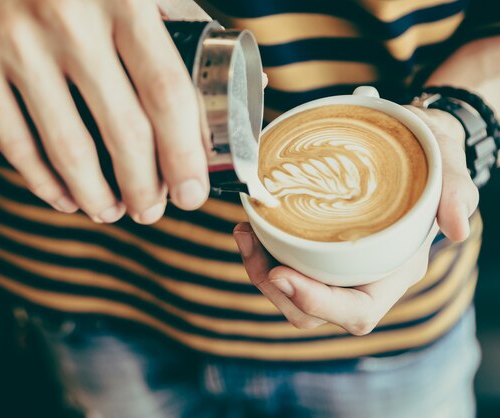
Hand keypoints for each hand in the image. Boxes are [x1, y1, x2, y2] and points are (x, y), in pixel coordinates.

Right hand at [0, 0, 209, 222]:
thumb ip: (169, 28)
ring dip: (96, 196)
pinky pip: (14, 143)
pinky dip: (44, 183)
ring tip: (112, 212)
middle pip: (123, 131)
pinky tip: (65, 197)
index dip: (184, 155)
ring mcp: (16, 44)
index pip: (167, 93)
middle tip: (153, 210)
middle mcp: (70, 21)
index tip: (191, 193)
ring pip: (68, 149)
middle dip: (145, 187)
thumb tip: (213, 96)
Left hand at [233, 108, 478, 334]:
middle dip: (275, 288)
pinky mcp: (316, 250)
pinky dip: (261, 253)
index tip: (281, 274)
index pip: (357, 311)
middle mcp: (362, 277)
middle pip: (311, 312)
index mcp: (394, 271)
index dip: (318, 303)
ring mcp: (336, 267)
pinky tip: (250, 225)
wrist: (409, 146)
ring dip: (260, 270)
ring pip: (291, 294)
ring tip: (245, 231)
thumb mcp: (447, 164)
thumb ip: (457, 191)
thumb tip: (458, 228)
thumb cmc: (428, 156)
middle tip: (251, 243)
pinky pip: (284, 267)